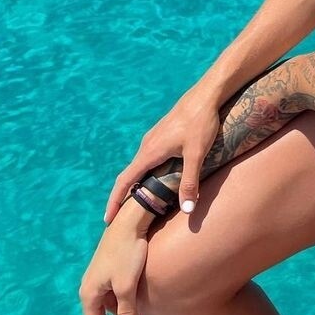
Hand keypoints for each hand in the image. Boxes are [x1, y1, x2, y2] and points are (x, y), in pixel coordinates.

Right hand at [79, 203, 151, 314]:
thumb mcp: (127, 286)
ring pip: (107, 306)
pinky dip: (122, 305)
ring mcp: (99, 277)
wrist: (130, 221)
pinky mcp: (109, 269)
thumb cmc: (128, 253)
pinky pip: (112, 294)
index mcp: (89, 293)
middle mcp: (90, 286)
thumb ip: (126, 313)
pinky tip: (138, 307)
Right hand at [104, 78, 223, 221]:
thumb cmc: (201, 123)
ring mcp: (153, 139)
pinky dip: (144, 173)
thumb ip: (190, 182)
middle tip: (118, 217)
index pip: (125, 181)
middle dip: (122, 196)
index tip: (107, 219)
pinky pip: (147, 158)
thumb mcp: (196, 154)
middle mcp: (147, 145)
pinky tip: (153, 179)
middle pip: (129, 175)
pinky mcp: (162, 135)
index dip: (115, 201)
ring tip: (135, 202)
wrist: (206, 95)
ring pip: (139, 166)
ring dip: (134, 184)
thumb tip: (187, 210)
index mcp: (150, 152)